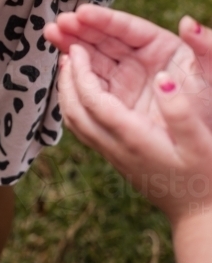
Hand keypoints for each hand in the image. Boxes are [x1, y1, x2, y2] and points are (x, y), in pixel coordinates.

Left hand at [45, 6, 211, 224]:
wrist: (198, 214)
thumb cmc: (205, 176)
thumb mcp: (200, 141)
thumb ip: (181, 111)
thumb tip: (162, 77)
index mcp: (133, 138)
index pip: (94, 102)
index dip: (81, 73)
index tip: (77, 48)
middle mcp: (114, 147)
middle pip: (74, 110)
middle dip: (66, 79)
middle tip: (65, 49)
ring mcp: (111, 154)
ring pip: (74, 120)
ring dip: (67, 91)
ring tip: (69, 65)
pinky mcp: (113, 157)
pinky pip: (83, 127)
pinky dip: (76, 104)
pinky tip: (83, 92)